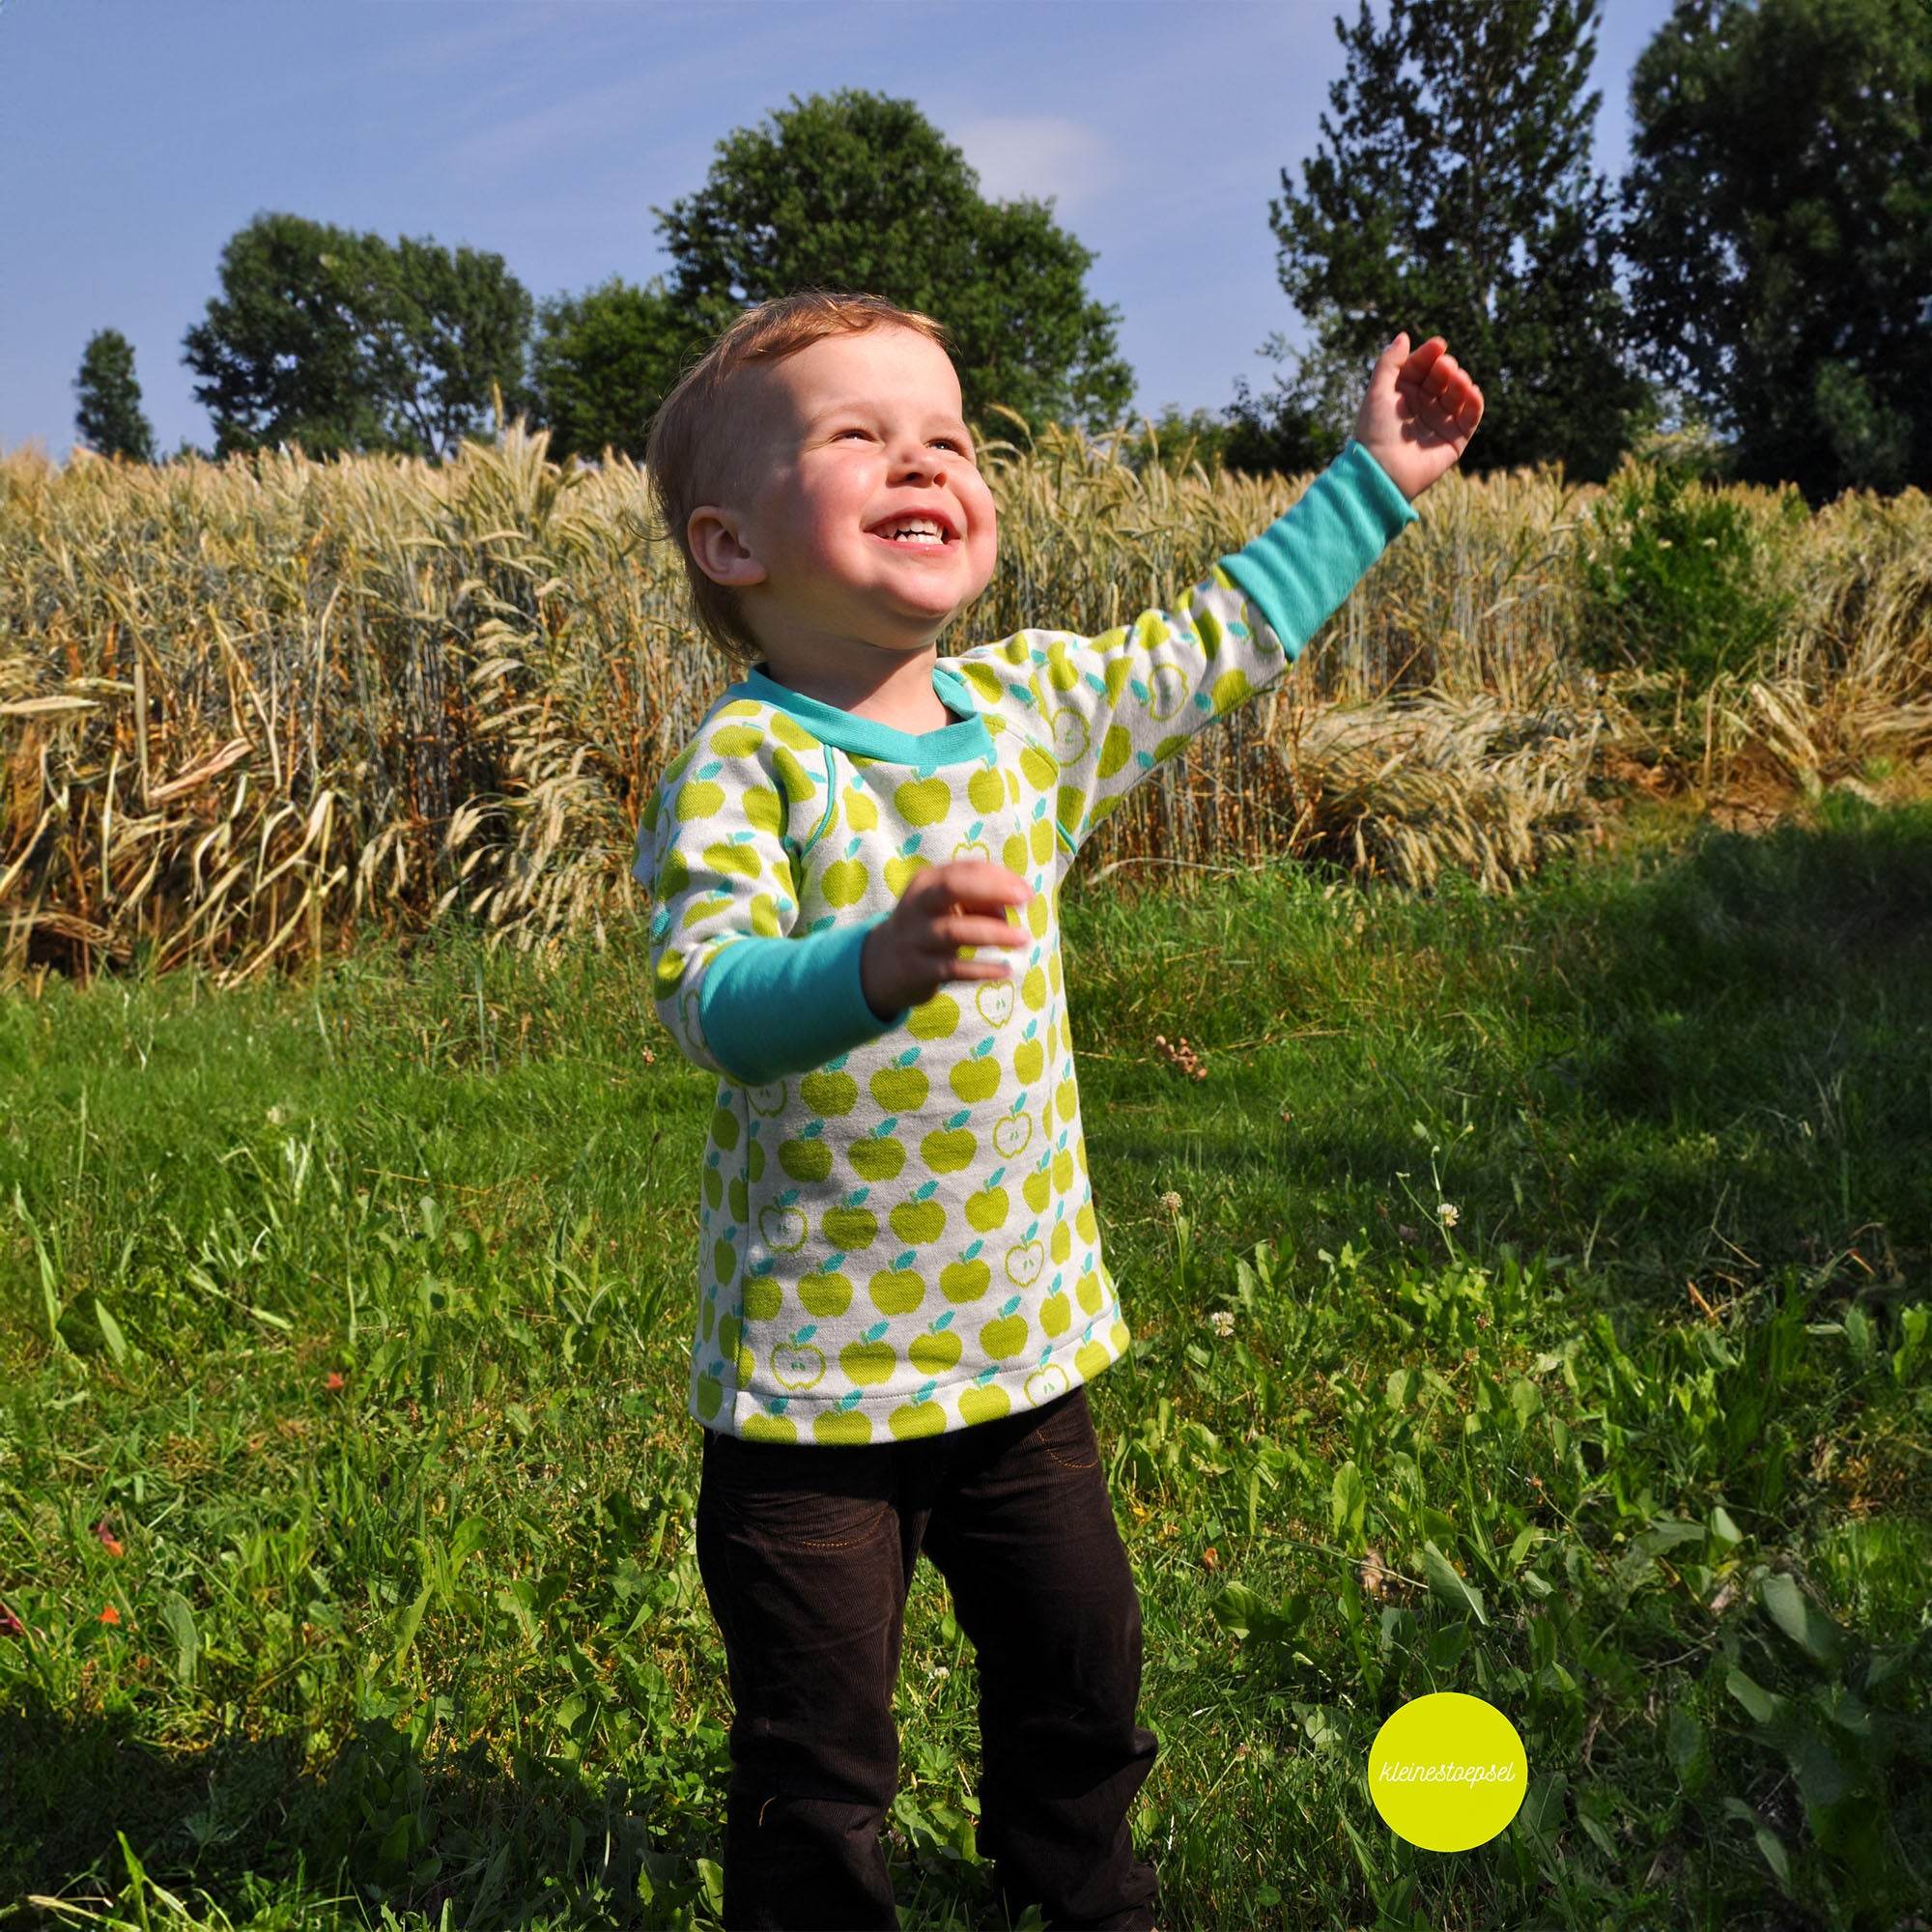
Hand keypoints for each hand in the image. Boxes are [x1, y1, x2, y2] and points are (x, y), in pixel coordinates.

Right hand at [861, 861, 1033, 1019]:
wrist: (884, 964)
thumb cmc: (930, 926)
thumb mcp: (947, 906)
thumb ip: (978, 899)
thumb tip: (1010, 908)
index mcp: (927, 882)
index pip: (966, 870)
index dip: (1000, 878)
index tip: (1027, 893)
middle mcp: (917, 905)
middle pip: (953, 888)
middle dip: (993, 891)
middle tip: (1026, 901)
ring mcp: (915, 938)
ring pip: (955, 931)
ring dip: (994, 933)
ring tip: (1023, 939)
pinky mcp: (918, 970)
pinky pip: (954, 969)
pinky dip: (982, 969)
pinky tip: (1006, 970)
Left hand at [1353, 332, 1483, 502]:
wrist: (1381, 471)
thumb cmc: (1375, 432)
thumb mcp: (1377, 392)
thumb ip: (1389, 362)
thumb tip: (1405, 335)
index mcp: (1403, 394)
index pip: (1421, 366)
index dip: (1430, 354)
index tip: (1438, 345)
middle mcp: (1422, 406)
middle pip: (1442, 378)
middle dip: (1446, 368)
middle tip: (1445, 367)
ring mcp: (1439, 422)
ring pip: (1458, 394)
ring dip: (1461, 382)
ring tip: (1457, 380)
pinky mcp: (1454, 439)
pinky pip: (1471, 416)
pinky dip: (1475, 402)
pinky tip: (1472, 391)